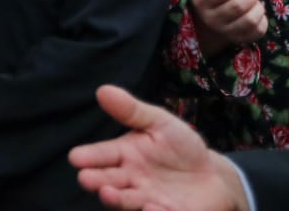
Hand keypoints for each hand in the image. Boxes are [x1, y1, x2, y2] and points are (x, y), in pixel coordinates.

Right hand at [69, 85, 248, 210]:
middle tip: (86, 179)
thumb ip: (132, 110)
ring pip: (127, 201)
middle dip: (96, 181)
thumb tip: (102, 89)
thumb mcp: (160, 122)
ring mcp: (148, 199)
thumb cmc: (180, 146)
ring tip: (108, 194)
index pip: (101, 155)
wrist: (213, 175)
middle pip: (108, 181)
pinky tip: (151, 207)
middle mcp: (131, 179)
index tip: (75, 157)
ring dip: (117, 200)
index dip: (88, 157)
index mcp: (124, 155)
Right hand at [191, 0, 267, 54]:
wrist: (207, 25)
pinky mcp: (240, 40)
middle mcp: (212, 20)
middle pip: (238, 6)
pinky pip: (258, 31)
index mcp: (201, 3)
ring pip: (250, 20)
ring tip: (256, 2)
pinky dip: (263, 20)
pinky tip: (258, 13)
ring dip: (258, 7)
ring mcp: (226, 32)